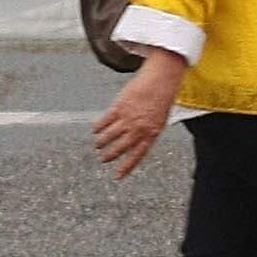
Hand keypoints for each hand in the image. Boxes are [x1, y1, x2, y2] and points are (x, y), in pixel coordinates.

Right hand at [91, 50, 186, 176]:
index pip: (137, 156)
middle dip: (109, 155)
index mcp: (151, 134)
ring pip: (110, 136)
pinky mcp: (119, 107)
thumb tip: (135, 143)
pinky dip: (98, 127)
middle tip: (102, 158)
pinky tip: (95, 129)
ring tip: (97, 145)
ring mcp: (128, 119)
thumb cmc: (161, 99)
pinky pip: (105, 121)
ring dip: (101, 142)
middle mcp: (138, 129)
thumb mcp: (159, 121)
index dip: (126, 167)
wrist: (160, 81)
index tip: (117, 176)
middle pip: (120, 148)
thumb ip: (147, 133)